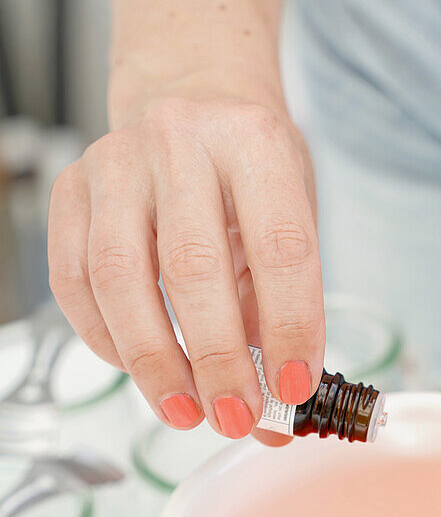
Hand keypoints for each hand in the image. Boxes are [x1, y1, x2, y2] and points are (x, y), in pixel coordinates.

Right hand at [48, 96, 324, 439]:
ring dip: (154, 362)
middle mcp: (181, 142)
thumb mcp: (291, 216)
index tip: (292, 388)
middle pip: (193, 268)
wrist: (192, 99)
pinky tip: (138, 368)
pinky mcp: (71, 191)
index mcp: (254, 143)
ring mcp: (116, 163)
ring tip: (185, 410)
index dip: (288, 327)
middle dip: (216, 360)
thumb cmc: (249, 171)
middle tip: (236, 416)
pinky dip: (106, 339)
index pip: (280, 246)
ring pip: (120, 278)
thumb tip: (278, 414)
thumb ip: (283, 309)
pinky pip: (75, 280)